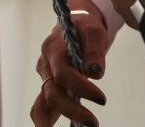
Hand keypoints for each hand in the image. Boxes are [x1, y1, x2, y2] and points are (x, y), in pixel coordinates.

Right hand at [31, 0, 107, 126]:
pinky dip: (46, 120)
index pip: (63, 73)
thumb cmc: (85, 28)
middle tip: (92, 123)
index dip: (81, 88)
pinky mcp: (49, 86)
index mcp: (53, 47)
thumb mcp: (93, 31)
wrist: (75, 26)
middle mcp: (45, 63)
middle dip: (70, 110)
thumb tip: (95, 73)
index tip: (102, 100)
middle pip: (52, 92)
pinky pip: (42, 105)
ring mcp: (45, 76)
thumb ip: (93, 51)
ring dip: (48, 122)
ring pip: (42, 102)